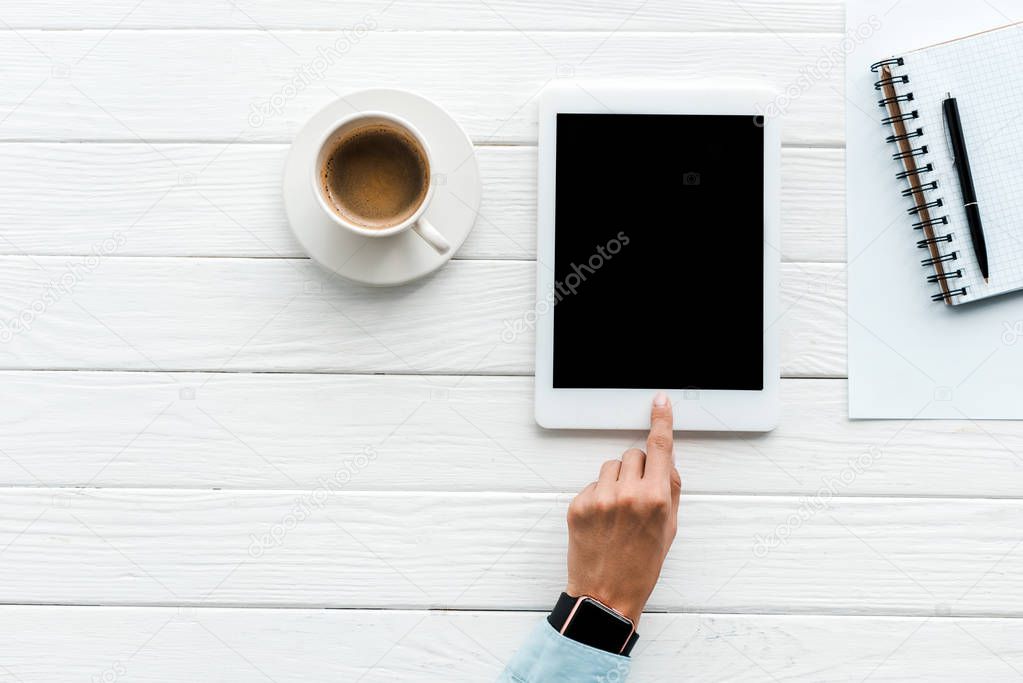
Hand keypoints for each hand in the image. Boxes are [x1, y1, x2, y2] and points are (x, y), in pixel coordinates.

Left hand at [564, 392, 681, 625]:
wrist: (606, 595)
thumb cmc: (641, 567)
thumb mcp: (668, 529)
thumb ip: (669, 490)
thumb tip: (663, 463)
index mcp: (654, 499)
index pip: (659, 447)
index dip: (661, 421)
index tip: (660, 402)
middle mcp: (626, 494)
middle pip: (633, 454)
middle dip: (638, 469)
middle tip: (637, 496)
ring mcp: (599, 499)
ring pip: (610, 467)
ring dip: (616, 481)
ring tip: (617, 513)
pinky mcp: (577, 505)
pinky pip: (592, 485)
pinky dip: (598, 496)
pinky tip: (602, 521)